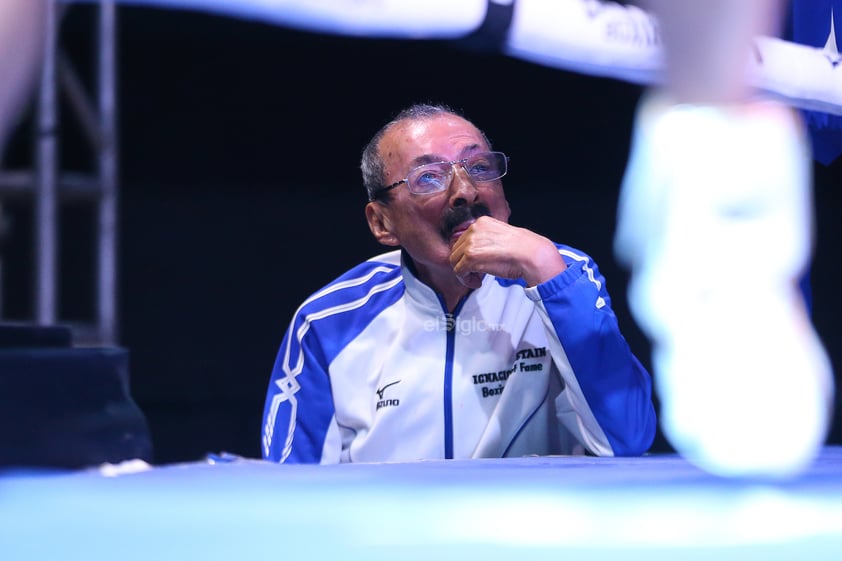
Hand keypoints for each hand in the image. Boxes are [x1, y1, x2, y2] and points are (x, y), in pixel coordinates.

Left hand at [449, 216, 566, 287]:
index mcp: (482, 222)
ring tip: (477, 279)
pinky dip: (466, 280)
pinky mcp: (470, 257)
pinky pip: (459, 272)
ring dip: (464, 272)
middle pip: (457, 249)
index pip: (464, 239)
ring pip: (455, 261)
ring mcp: (471, 243)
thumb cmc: (523, 248)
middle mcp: (474, 229)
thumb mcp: (502, 235)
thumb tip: (480, 251)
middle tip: (477, 273)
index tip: (477, 263)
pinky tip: (477, 282)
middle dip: (465, 263)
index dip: (468, 254)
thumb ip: (488, 240)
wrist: (531, 255)